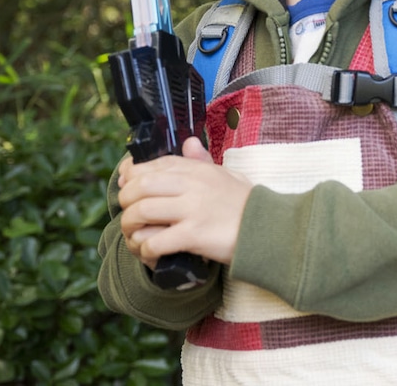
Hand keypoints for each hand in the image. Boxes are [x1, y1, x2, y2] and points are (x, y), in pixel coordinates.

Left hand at [117, 137, 250, 267]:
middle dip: (125, 201)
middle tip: (129, 215)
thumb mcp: (227, 175)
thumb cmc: (246, 205)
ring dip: (130, 227)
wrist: (270, 230)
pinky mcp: (194, 234)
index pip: (152, 164)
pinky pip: (155, 241)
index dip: (130, 175)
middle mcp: (193, 185)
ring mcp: (192, 209)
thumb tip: (189, 142)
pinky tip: (151, 254)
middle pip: (140, 186)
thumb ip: (204, 160)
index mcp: (198, 169)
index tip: (125, 186)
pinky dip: (145, 250)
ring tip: (136, 237)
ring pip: (141, 211)